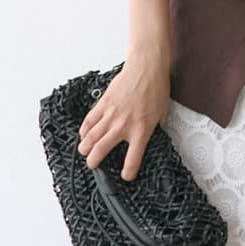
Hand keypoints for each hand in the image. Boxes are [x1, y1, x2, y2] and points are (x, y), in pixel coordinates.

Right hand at [78, 51, 169, 180]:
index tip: (126, 176)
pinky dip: (84, 129)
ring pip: (91, 136)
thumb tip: (151, 138)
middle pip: (102, 149)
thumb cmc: (156, 89)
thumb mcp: (161, 114)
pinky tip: (83, 135)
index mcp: (141, 130)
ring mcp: (111, 114)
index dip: (128, 171)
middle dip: (94, 161)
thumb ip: (154, 129)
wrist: (146, 68)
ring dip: (85, 147)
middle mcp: (123, 125)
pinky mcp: (103, 104)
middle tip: (93, 165)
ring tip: (84, 152)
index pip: (133, 158)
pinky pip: (89, 120)